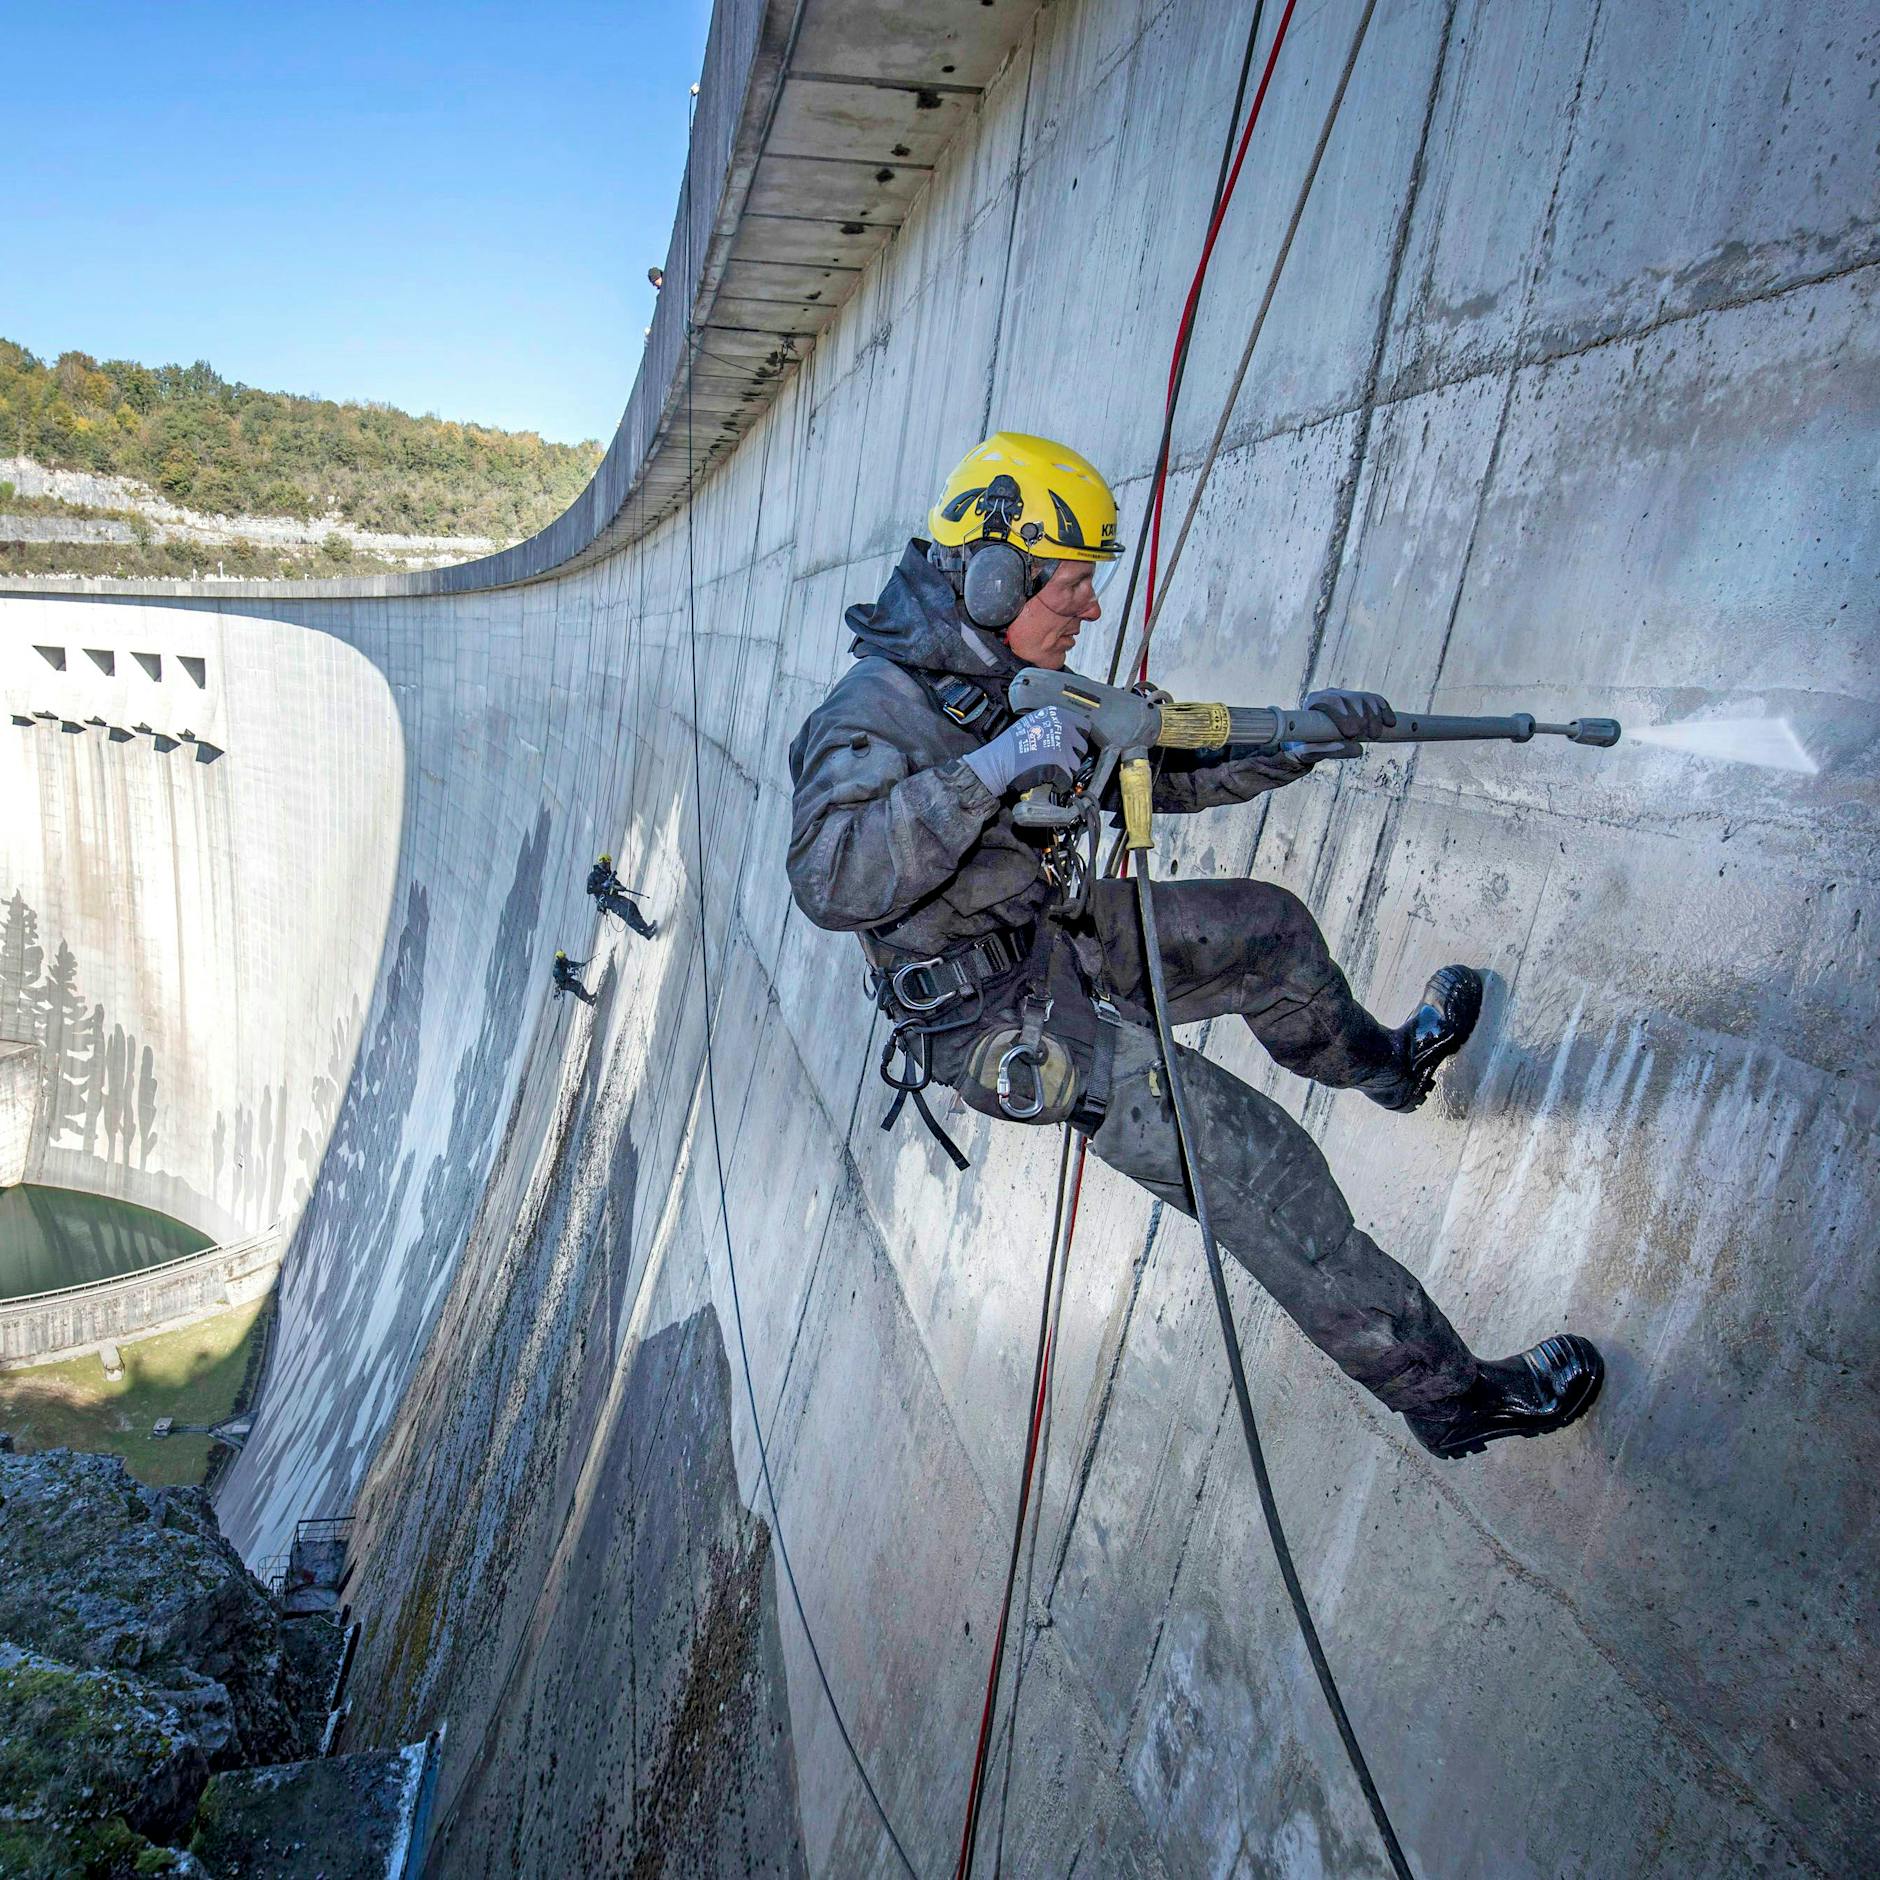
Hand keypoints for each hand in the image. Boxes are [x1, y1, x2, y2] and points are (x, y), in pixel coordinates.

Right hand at [961, 706, 1090, 795]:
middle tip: (1056, 759)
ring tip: (1046, 767)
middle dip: (1072, 755)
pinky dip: (1058, 783)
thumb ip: (1054, 724)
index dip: (1078, 738)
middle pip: (1082, 747)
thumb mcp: (1033, 722)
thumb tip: (1071, 732)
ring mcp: (1062, 747)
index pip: (1084, 726)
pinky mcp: (1060, 766)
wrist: (997, 763)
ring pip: (1076, 765)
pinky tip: (1044, 777)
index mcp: (1057, 715)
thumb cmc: (1010, 746)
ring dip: (1065, 769)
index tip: (1075, 746)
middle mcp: (1063, 728)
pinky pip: (1067, 779)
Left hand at [1303, 687, 1396, 741]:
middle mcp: (1330, 693)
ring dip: (1374, 716)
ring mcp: (1347, 695)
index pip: (1328, 701)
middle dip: (1362, 716)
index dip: (1342, 714)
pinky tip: (1391, 723)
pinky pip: (1376, 700)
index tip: (1352, 733)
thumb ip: (1327, 750)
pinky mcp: (1360, 699)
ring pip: (1364, 699)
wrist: (1311, 742)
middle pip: (1350, 698)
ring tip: (1376, 735)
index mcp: (1313, 701)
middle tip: (1369, 735)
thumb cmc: (1307, 747)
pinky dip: (1384, 710)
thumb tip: (1358, 749)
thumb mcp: (1309, 753)